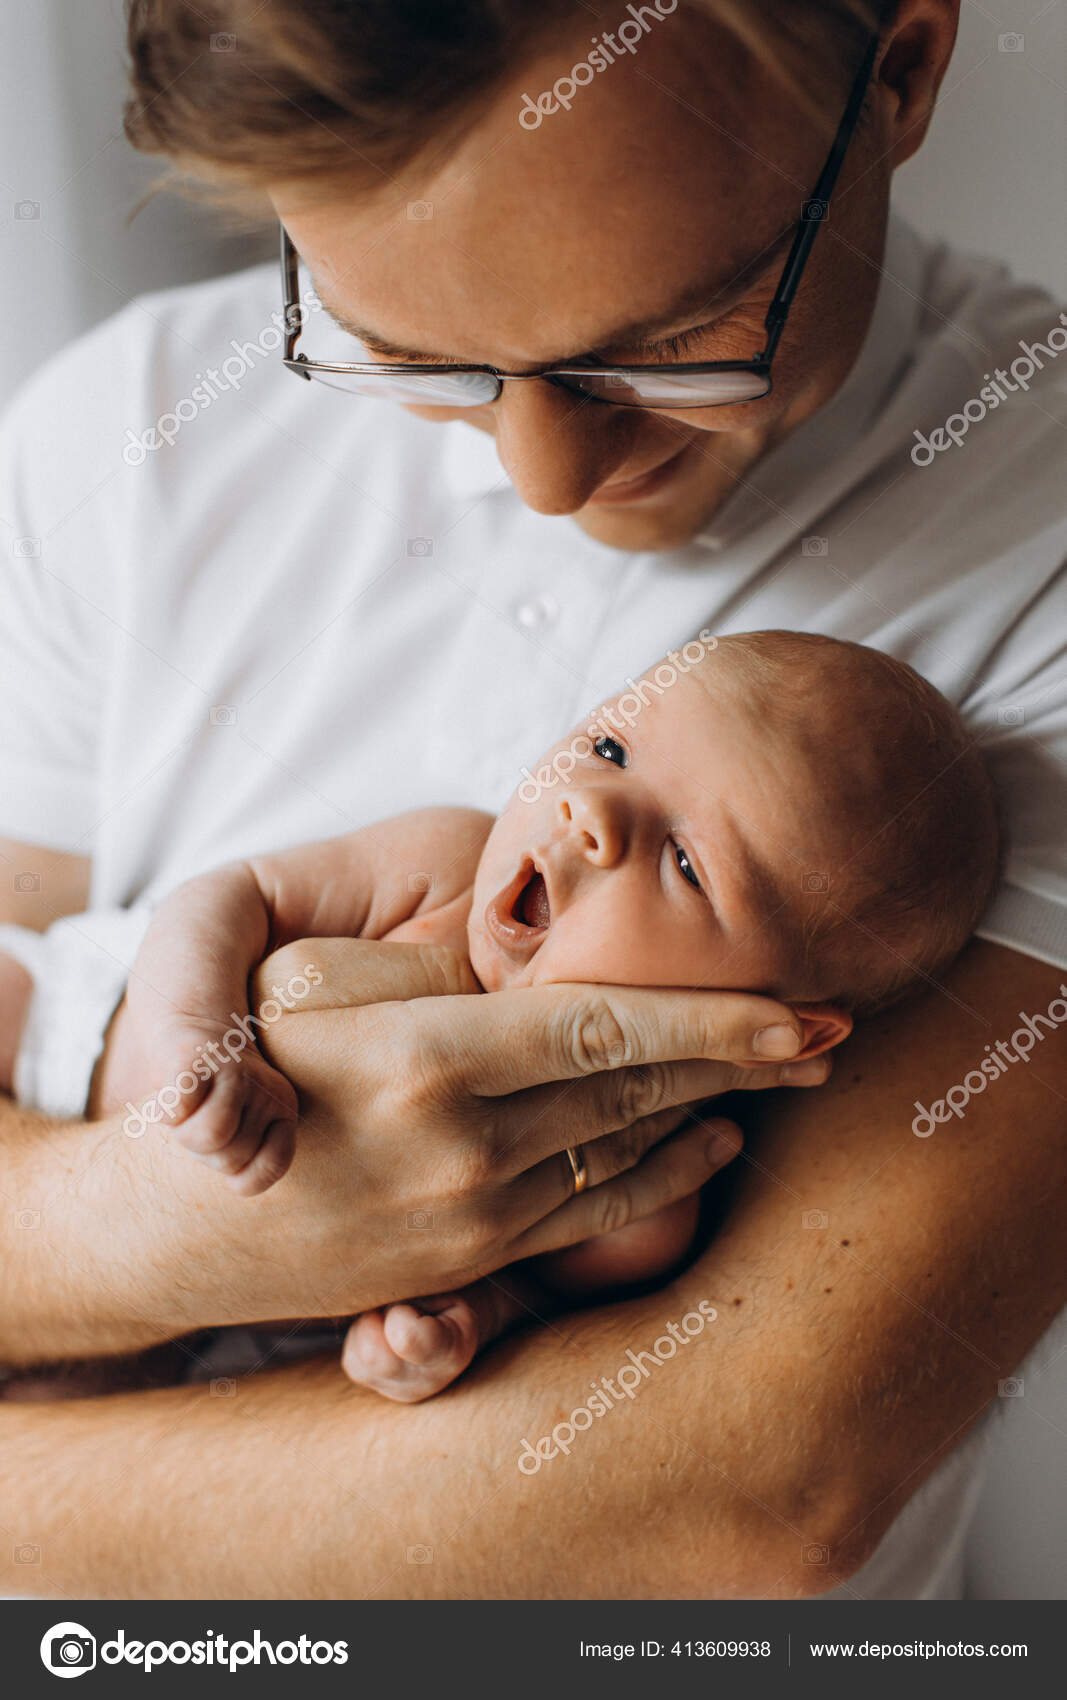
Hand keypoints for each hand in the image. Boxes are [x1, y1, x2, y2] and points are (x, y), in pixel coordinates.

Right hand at [91, 996, 298, 1197]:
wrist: (193, 1024)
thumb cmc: (216, 1095)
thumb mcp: (241, 1127)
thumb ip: (246, 1159)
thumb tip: (237, 1183)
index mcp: (283, 1107)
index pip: (269, 1169)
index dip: (241, 1175)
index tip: (231, 1150)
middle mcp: (265, 1087)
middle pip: (229, 1158)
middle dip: (206, 1153)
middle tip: (202, 1121)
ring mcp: (233, 1070)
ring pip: (209, 1137)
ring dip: (184, 1137)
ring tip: (187, 1116)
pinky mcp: (194, 1057)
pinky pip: (178, 1109)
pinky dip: (167, 1112)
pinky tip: (170, 1099)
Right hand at [162, 936, 828, 1327]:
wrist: (170, 1221)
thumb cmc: (229, 1071)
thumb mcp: (305, 989)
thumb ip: (430, 974)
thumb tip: (545, 976)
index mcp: (429, 1061)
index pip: (604, 1027)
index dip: (712, 1015)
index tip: (798, 1002)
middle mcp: (467, 1148)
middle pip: (640, 1088)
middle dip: (748, 1056)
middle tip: (836, 1027)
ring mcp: (476, 1215)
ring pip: (629, 1148)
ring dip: (718, 1105)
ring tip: (793, 1070)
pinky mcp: (474, 1258)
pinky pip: (597, 1212)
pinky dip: (669, 1173)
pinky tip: (711, 1143)